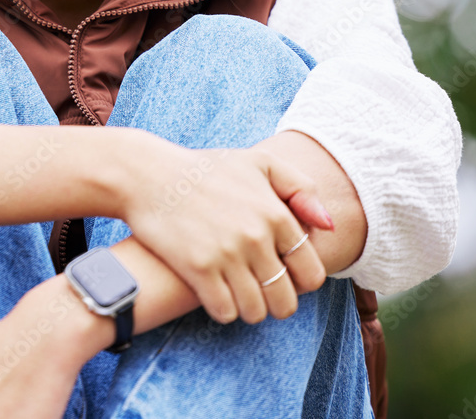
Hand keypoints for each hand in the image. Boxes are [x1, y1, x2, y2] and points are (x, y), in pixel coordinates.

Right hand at [122, 133, 331, 325]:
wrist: (147, 174)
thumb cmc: (204, 169)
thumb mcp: (257, 162)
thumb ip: (300, 187)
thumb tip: (328, 226)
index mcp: (275, 212)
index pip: (311, 273)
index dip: (300, 282)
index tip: (281, 275)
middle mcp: (256, 235)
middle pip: (286, 301)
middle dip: (277, 302)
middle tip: (260, 291)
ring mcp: (226, 253)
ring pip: (257, 312)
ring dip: (250, 309)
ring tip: (238, 294)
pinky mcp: (197, 268)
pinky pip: (226, 312)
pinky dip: (223, 310)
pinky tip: (215, 294)